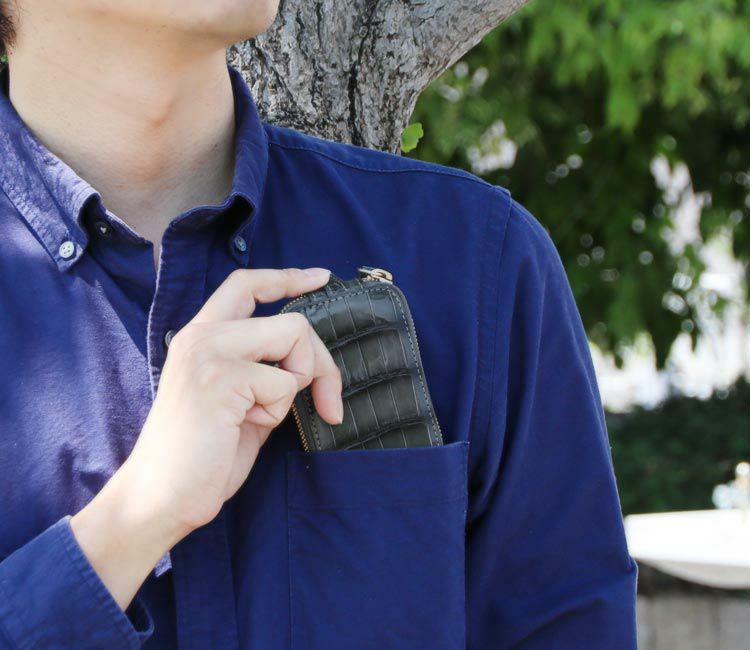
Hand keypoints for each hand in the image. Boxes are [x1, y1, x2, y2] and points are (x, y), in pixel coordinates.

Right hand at [71, 267, 342, 608]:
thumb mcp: (241, 401)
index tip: (321, 278)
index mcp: (202, 336)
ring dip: (294, 386)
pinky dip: (277, 411)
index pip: (246, 285)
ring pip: (295, 340)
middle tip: (328, 402)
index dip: (288, 278)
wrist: (161, 498)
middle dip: (321, 363)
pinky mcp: (219, 377)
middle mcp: (202, 335)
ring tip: (258, 416)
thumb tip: (311, 358)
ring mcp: (208, 352)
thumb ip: (266, 371)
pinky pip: (284, 383)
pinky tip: (243, 426)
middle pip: (292, 321)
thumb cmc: (203, 456)